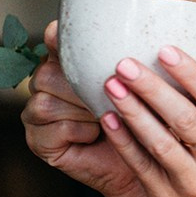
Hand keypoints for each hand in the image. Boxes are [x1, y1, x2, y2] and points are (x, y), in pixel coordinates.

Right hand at [20, 21, 140, 196]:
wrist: (147, 162)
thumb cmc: (151, 119)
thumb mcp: (149, 84)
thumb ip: (138, 60)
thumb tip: (157, 38)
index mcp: (72, 62)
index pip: (55, 40)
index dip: (57, 37)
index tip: (62, 34)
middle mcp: (49, 84)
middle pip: (48, 73)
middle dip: (84, 86)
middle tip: (113, 94)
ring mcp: (40, 112)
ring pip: (49, 101)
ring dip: (85, 111)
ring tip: (108, 117)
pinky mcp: (38, 140)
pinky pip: (54, 127)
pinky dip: (81, 131)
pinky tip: (97, 134)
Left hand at [96, 43, 195, 196]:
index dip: (192, 74)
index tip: (166, 50)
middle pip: (184, 120)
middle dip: (153, 89)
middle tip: (125, 64)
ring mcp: (191, 182)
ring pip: (159, 143)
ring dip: (133, 113)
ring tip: (111, 85)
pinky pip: (142, 167)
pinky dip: (124, 142)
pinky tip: (108, 118)